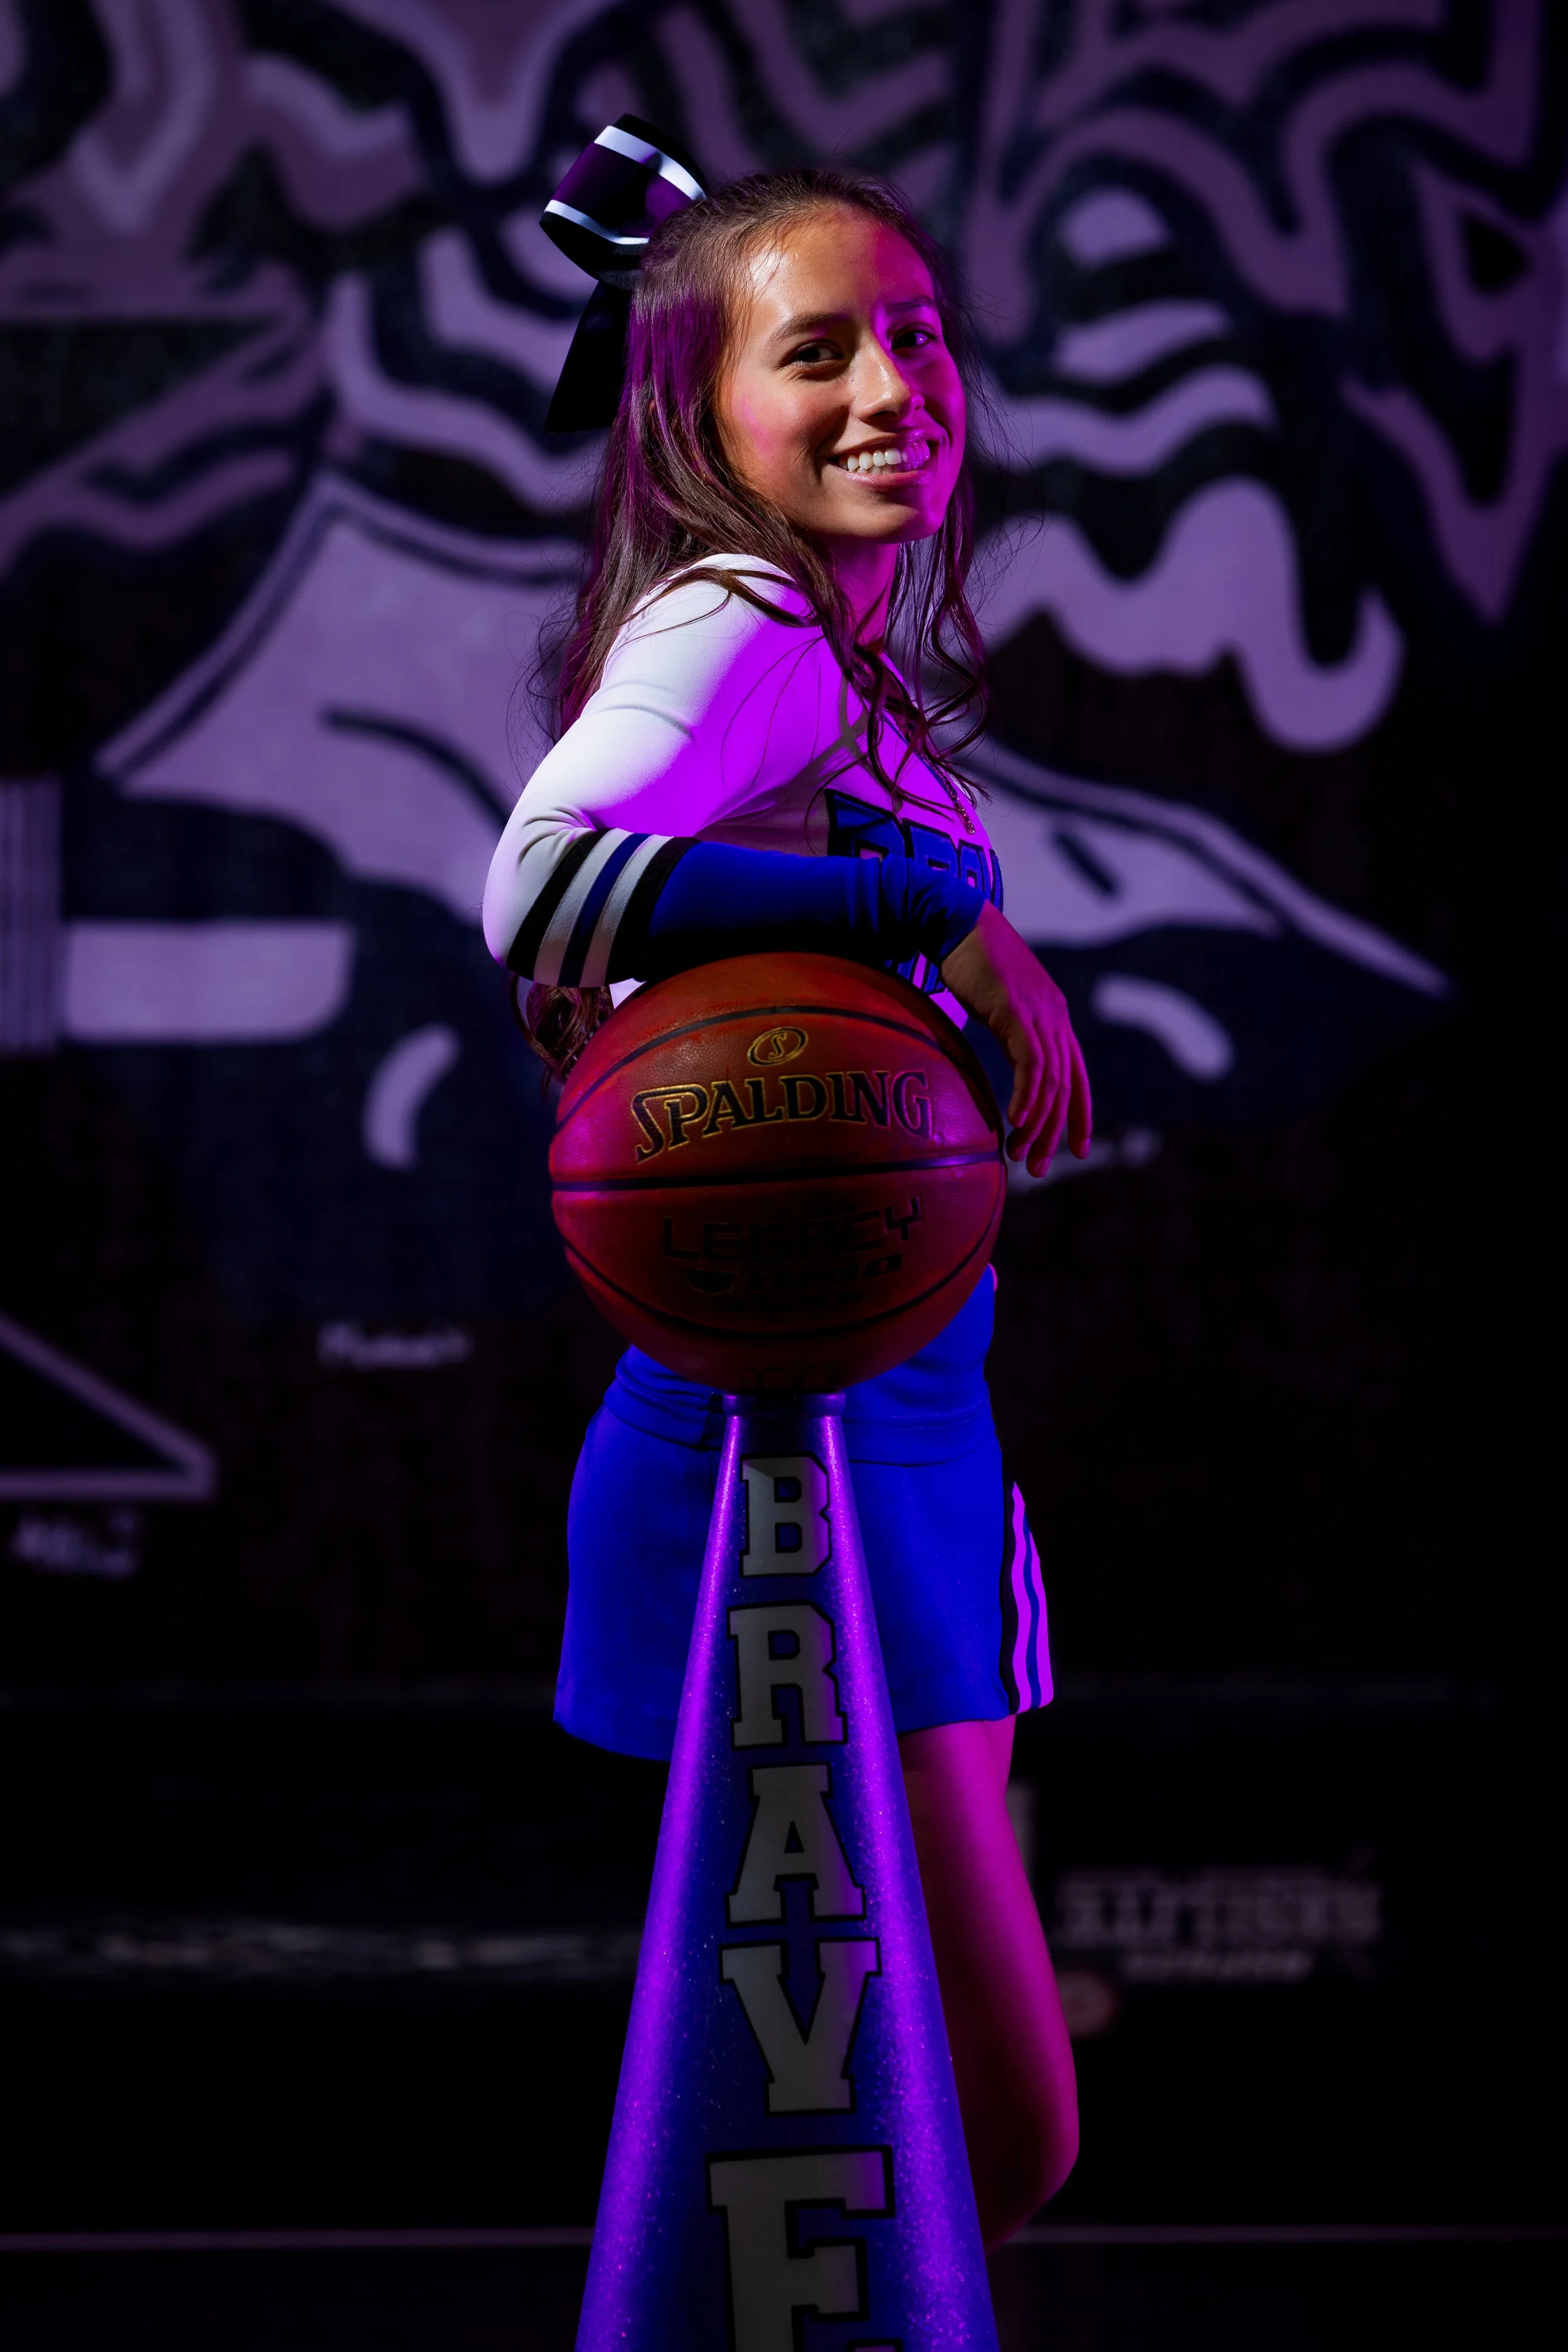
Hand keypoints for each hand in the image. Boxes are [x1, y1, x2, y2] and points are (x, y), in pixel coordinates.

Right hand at [940, 902, 1091, 1175]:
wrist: (956, 920)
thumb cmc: (970, 962)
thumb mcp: (998, 1006)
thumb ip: (1010, 1034)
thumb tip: (1006, 1064)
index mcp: (1054, 1017)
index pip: (1076, 1075)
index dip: (1079, 1115)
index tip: (1075, 1150)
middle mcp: (1054, 1017)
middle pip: (1066, 1086)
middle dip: (1055, 1132)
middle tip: (1038, 1167)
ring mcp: (1038, 1013)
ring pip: (1050, 1080)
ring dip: (1037, 1123)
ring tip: (1019, 1152)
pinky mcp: (1016, 1010)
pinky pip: (1031, 1063)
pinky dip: (1027, 1096)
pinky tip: (1015, 1120)